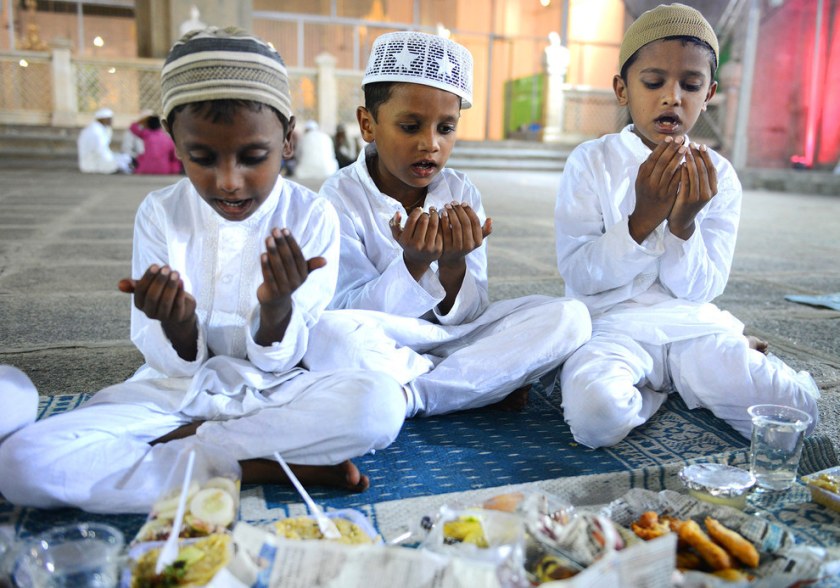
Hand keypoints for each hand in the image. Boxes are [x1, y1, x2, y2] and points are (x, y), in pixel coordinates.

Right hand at [119, 264, 197, 359]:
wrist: (181, 310)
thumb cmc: (162, 294)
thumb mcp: (149, 288)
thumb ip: (137, 284)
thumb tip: (120, 284)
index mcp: (140, 303)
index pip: (140, 290)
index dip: (148, 277)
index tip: (155, 265)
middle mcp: (149, 312)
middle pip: (152, 296)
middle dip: (160, 280)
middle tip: (167, 267)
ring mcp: (163, 317)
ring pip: (165, 301)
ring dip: (171, 285)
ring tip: (176, 273)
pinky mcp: (177, 318)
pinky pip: (177, 305)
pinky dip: (180, 292)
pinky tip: (182, 281)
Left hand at [256, 228, 324, 344]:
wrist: (275, 302)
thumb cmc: (287, 280)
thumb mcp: (299, 273)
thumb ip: (310, 265)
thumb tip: (325, 261)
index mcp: (303, 274)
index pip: (298, 256)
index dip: (291, 242)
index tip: (285, 230)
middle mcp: (295, 282)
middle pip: (288, 260)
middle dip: (281, 244)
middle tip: (274, 230)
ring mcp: (284, 288)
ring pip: (278, 267)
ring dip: (273, 252)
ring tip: (268, 238)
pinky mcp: (273, 293)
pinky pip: (269, 277)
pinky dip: (266, 266)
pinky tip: (262, 254)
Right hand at [389, 207, 441, 280]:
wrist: (418, 260)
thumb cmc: (408, 244)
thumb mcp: (398, 236)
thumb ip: (394, 224)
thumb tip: (398, 213)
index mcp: (405, 240)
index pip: (412, 220)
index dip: (417, 211)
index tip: (419, 209)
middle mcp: (416, 245)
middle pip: (423, 221)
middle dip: (426, 214)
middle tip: (427, 213)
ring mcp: (428, 248)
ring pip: (434, 225)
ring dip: (434, 216)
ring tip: (433, 214)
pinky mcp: (438, 249)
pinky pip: (441, 231)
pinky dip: (441, 224)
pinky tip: (439, 221)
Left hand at [438, 202, 491, 267]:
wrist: (451, 259)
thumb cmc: (464, 243)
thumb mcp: (475, 238)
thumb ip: (483, 230)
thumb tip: (490, 219)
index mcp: (478, 241)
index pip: (475, 222)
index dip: (469, 211)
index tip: (463, 203)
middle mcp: (469, 246)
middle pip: (465, 223)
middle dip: (459, 210)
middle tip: (453, 202)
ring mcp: (458, 248)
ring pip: (456, 226)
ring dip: (451, 213)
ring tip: (447, 205)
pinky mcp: (447, 248)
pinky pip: (446, 231)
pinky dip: (444, 220)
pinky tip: (442, 213)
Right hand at [629, 136, 686, 242]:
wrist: (645, 216)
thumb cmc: (646, 195)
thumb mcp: (642, 181)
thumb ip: (648, 168)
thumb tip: (658, 151)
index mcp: (642, 176)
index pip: (653, 157)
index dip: (662, 147)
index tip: (670, 137)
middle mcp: (649, 182)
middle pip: (661, 161)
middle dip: (672, 148)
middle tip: (681, 139)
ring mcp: (658, 189)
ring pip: (669, 170)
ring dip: (678, 157)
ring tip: (686, 148)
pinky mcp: (667, 196)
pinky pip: (676, 181)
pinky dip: (681, 171)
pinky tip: (687, 163)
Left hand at [668, 143, 716, 239]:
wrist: (680, 221)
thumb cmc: (687, 202)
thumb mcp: (697, 189)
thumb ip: (700, 176)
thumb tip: (698, 155)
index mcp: (713, 189)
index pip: (711, 168)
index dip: (706, 156)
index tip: (700, 145)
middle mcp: (708, 193)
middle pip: (704, 169)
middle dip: (698, 155)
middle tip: (691, 144)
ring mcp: (699, 197)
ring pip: (696, 175)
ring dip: (690, 161)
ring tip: (684, 150)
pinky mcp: (688, 200)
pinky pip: (686, 182)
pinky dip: (683, 172)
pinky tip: (679, 163)